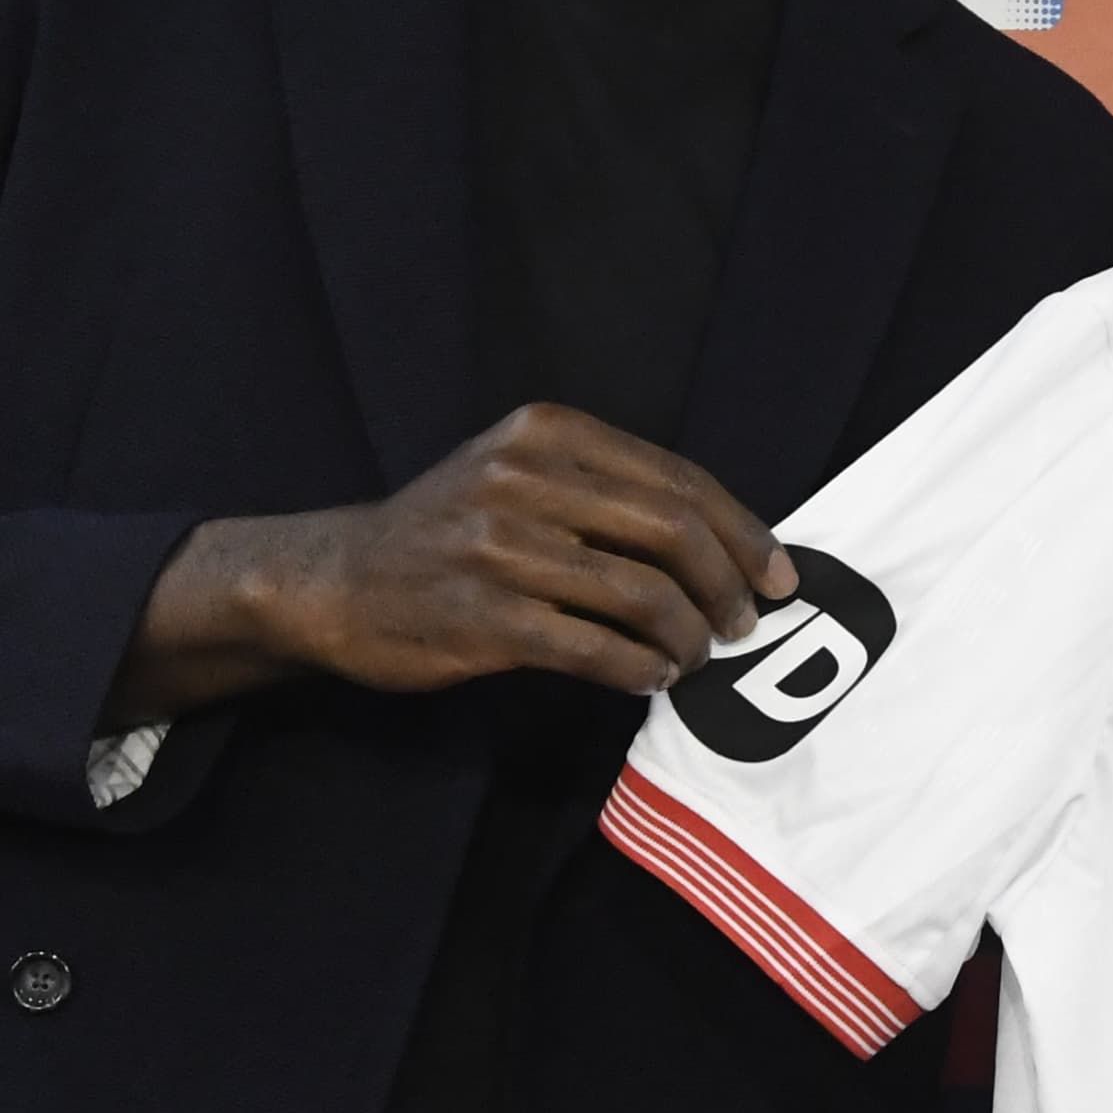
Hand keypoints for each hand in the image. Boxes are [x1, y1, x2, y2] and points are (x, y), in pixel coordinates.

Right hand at [104, 405, 789, 718]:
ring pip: (642, 594)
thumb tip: (723, 542)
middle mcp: (524, 479)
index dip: (743, 530)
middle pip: (672, 531)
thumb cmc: (447, 533)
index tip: (779, 573)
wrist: (333, 581)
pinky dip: (639, 669)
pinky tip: (650, 679)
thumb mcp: (516, 473)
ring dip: (688, 637)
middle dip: (728, 585)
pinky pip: (594, 648)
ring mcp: (501, 549)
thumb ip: (605, 490)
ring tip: (693, 658)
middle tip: (745, 624)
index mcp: (545, 433)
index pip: (676, 479)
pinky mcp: (484, 618)